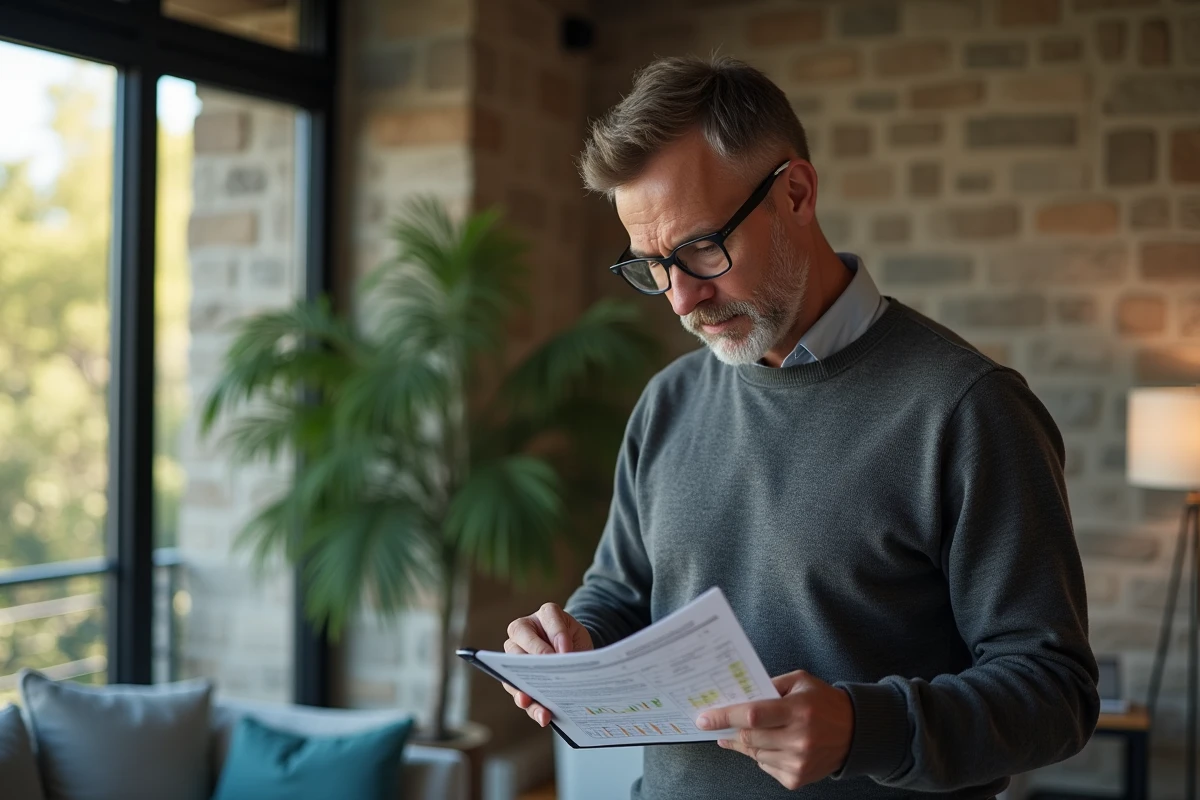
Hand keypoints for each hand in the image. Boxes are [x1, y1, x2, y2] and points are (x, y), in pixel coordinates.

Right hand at [501, 603, 592, 727]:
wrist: (572, 654)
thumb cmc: (573, 642)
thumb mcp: (579, 637)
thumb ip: (573, 645)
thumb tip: (566, 662)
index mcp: (545, 615)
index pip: (549, 616)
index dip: (557, 633)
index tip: (566, 651)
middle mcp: (524, 631)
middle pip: (521, 640)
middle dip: (535, 658)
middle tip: (548, 674)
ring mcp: (515, 654)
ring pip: (514, 670)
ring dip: (525, 688)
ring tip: (536, 703)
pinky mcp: (514, 678)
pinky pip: (519, 692)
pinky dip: (532, 706)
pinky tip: (543, 716)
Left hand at [696, 670, 853, 790]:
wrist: (855, 732)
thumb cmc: (824, 702)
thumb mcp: (799, 682)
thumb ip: (769, 685)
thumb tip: (736, 695)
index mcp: (798, 710)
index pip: (752, 715)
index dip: (724, 717)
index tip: (704, 718)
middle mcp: (798, 739)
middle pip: (749, 737)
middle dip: (729, 730)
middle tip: (716, 723)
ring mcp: (798, 762)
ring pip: (754, 754)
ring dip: (747, 742)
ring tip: (753, 731)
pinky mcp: (797, 778)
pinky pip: (765, 767)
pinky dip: (763, 755)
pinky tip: (775, 744)